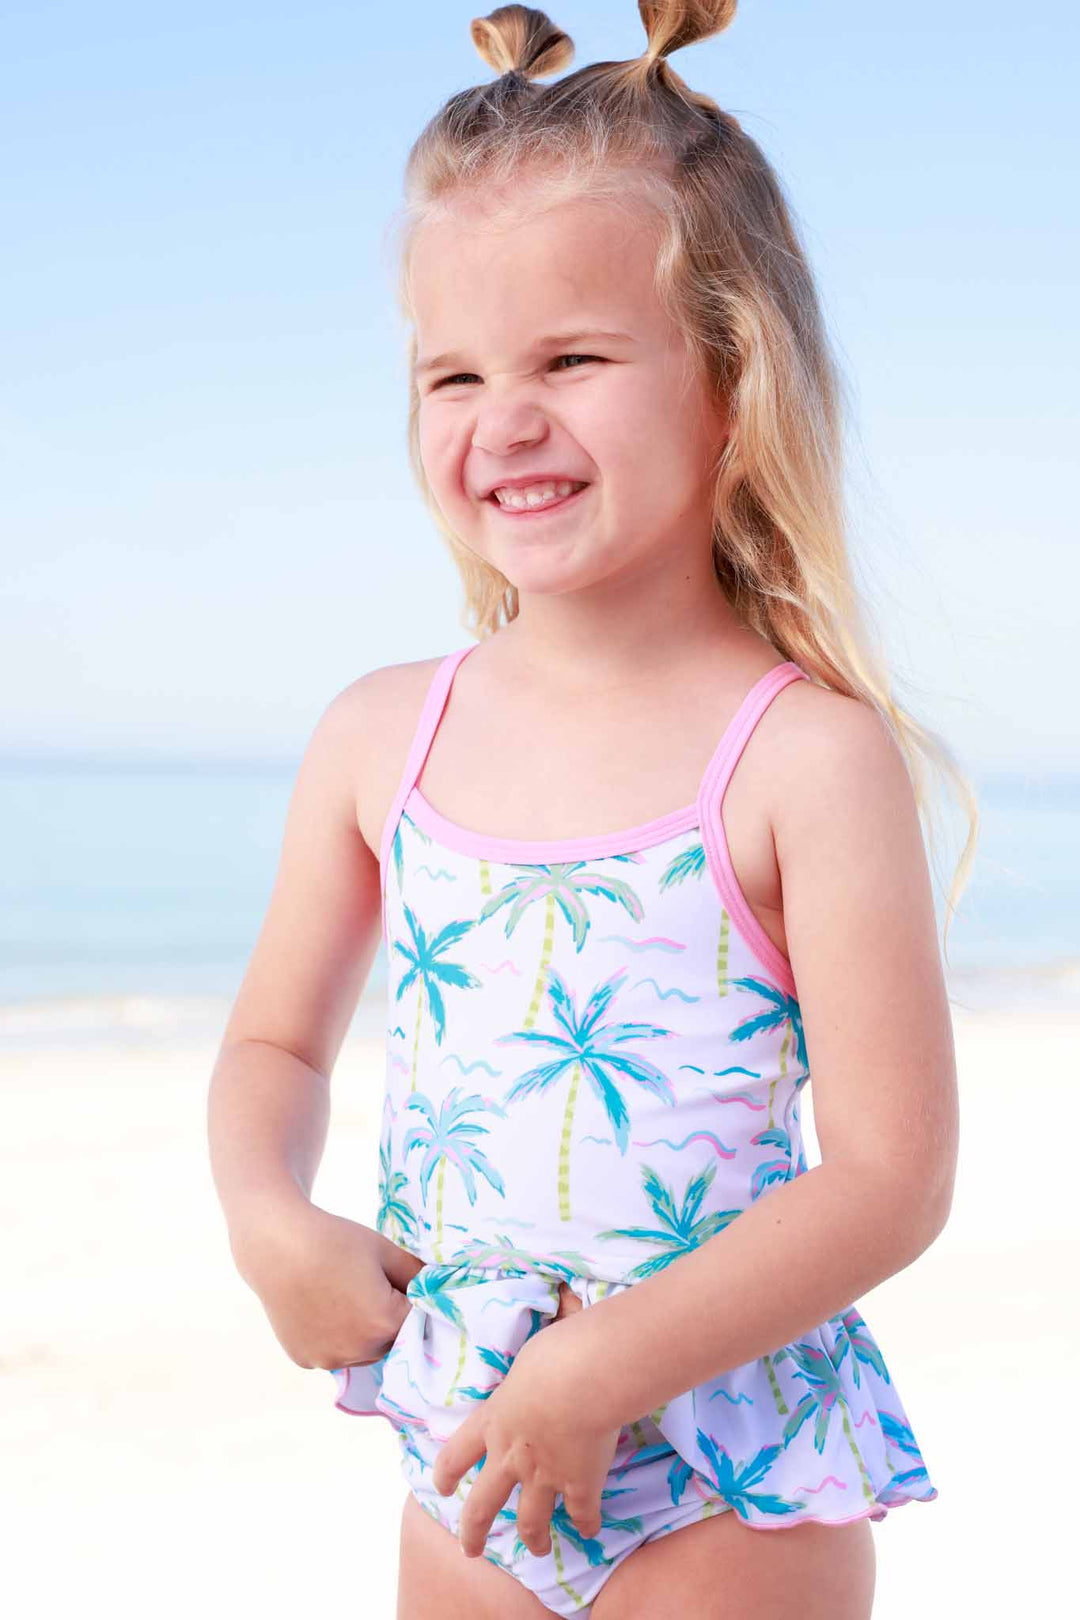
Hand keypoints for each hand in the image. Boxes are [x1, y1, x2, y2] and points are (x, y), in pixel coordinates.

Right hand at [233, 1200, 424, 1370]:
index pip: (416, 1320)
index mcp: (385, 1323)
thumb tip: (439, 1288)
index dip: (409, 1299)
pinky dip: (333, 1338)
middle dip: (387, 1318)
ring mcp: (329, 1359)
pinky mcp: (305, 1360)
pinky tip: (321, 1307)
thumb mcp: (385, 1250)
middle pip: (390, 1340)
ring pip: (362, 1351)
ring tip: (342, 1295)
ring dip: (362, 1333)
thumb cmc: (336, 1241)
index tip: (394, 1281)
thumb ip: (418, 1274)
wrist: (277, 1245)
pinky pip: (333, 1352)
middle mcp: (359, 1350)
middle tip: (366, 1285)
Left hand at [431, 1291, 621, 1558]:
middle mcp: (511, 1454)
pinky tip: (591, 1530)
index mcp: (493, 1419)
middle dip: (474, 1529)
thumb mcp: (532, 1347)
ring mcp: (544, 1474)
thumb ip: (535, 1352)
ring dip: (534, 1538)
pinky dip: (587, 1524)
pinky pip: (582, 1513)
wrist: (582, 1376)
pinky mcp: (579, 1485)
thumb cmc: (556, 1349)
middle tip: (471, 1548)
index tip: (442, 1487)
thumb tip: (558, 1307)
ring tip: (538, 1550)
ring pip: (531, 1520)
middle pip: (483, 1502)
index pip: (457, 1451)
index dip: (447, 1471)